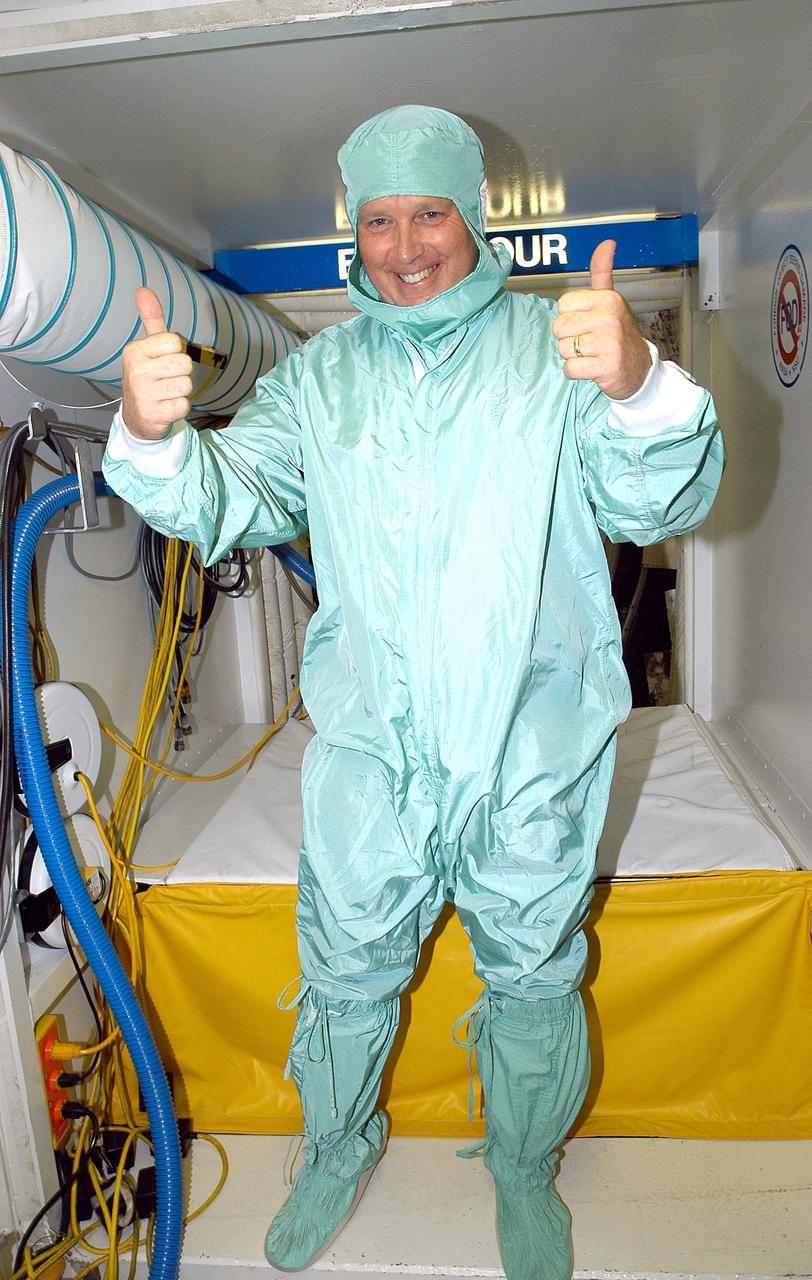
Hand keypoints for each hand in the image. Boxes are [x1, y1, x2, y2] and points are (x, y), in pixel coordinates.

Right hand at [121, 288, 193, 438]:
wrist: (137, 417)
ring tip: (166, 393)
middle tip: (166, 379)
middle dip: (181, 372)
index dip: (176, 352)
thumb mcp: (148, 347)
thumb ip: (151, 319)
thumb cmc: (147, 376)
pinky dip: (180, 408)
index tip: (164, 360)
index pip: (174, 341)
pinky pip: (184, 405)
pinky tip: (166, 407)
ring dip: (181, 391)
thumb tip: (143, 289)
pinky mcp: (153, 415)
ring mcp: (143, 395)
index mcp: (134, 351)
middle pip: (184, 363)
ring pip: (186, 384)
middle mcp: (136, 371)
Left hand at [552, 240, 651, 399]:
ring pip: (564, 349)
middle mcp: (609, 318)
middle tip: (589, 342)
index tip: (587, 323)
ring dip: (573, 356)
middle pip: (559, 327)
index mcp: (608, 299)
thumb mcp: (612, 300)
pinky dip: (576, 372)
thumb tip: (607, 242)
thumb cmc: (619, 334)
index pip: (562, 305)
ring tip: (592, 354)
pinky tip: (592, 368)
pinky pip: (571, 368)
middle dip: (568, 338)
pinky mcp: (607, 366)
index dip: (570, 317)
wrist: (640, 370)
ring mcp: (609, 343)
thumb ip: (603, 272)